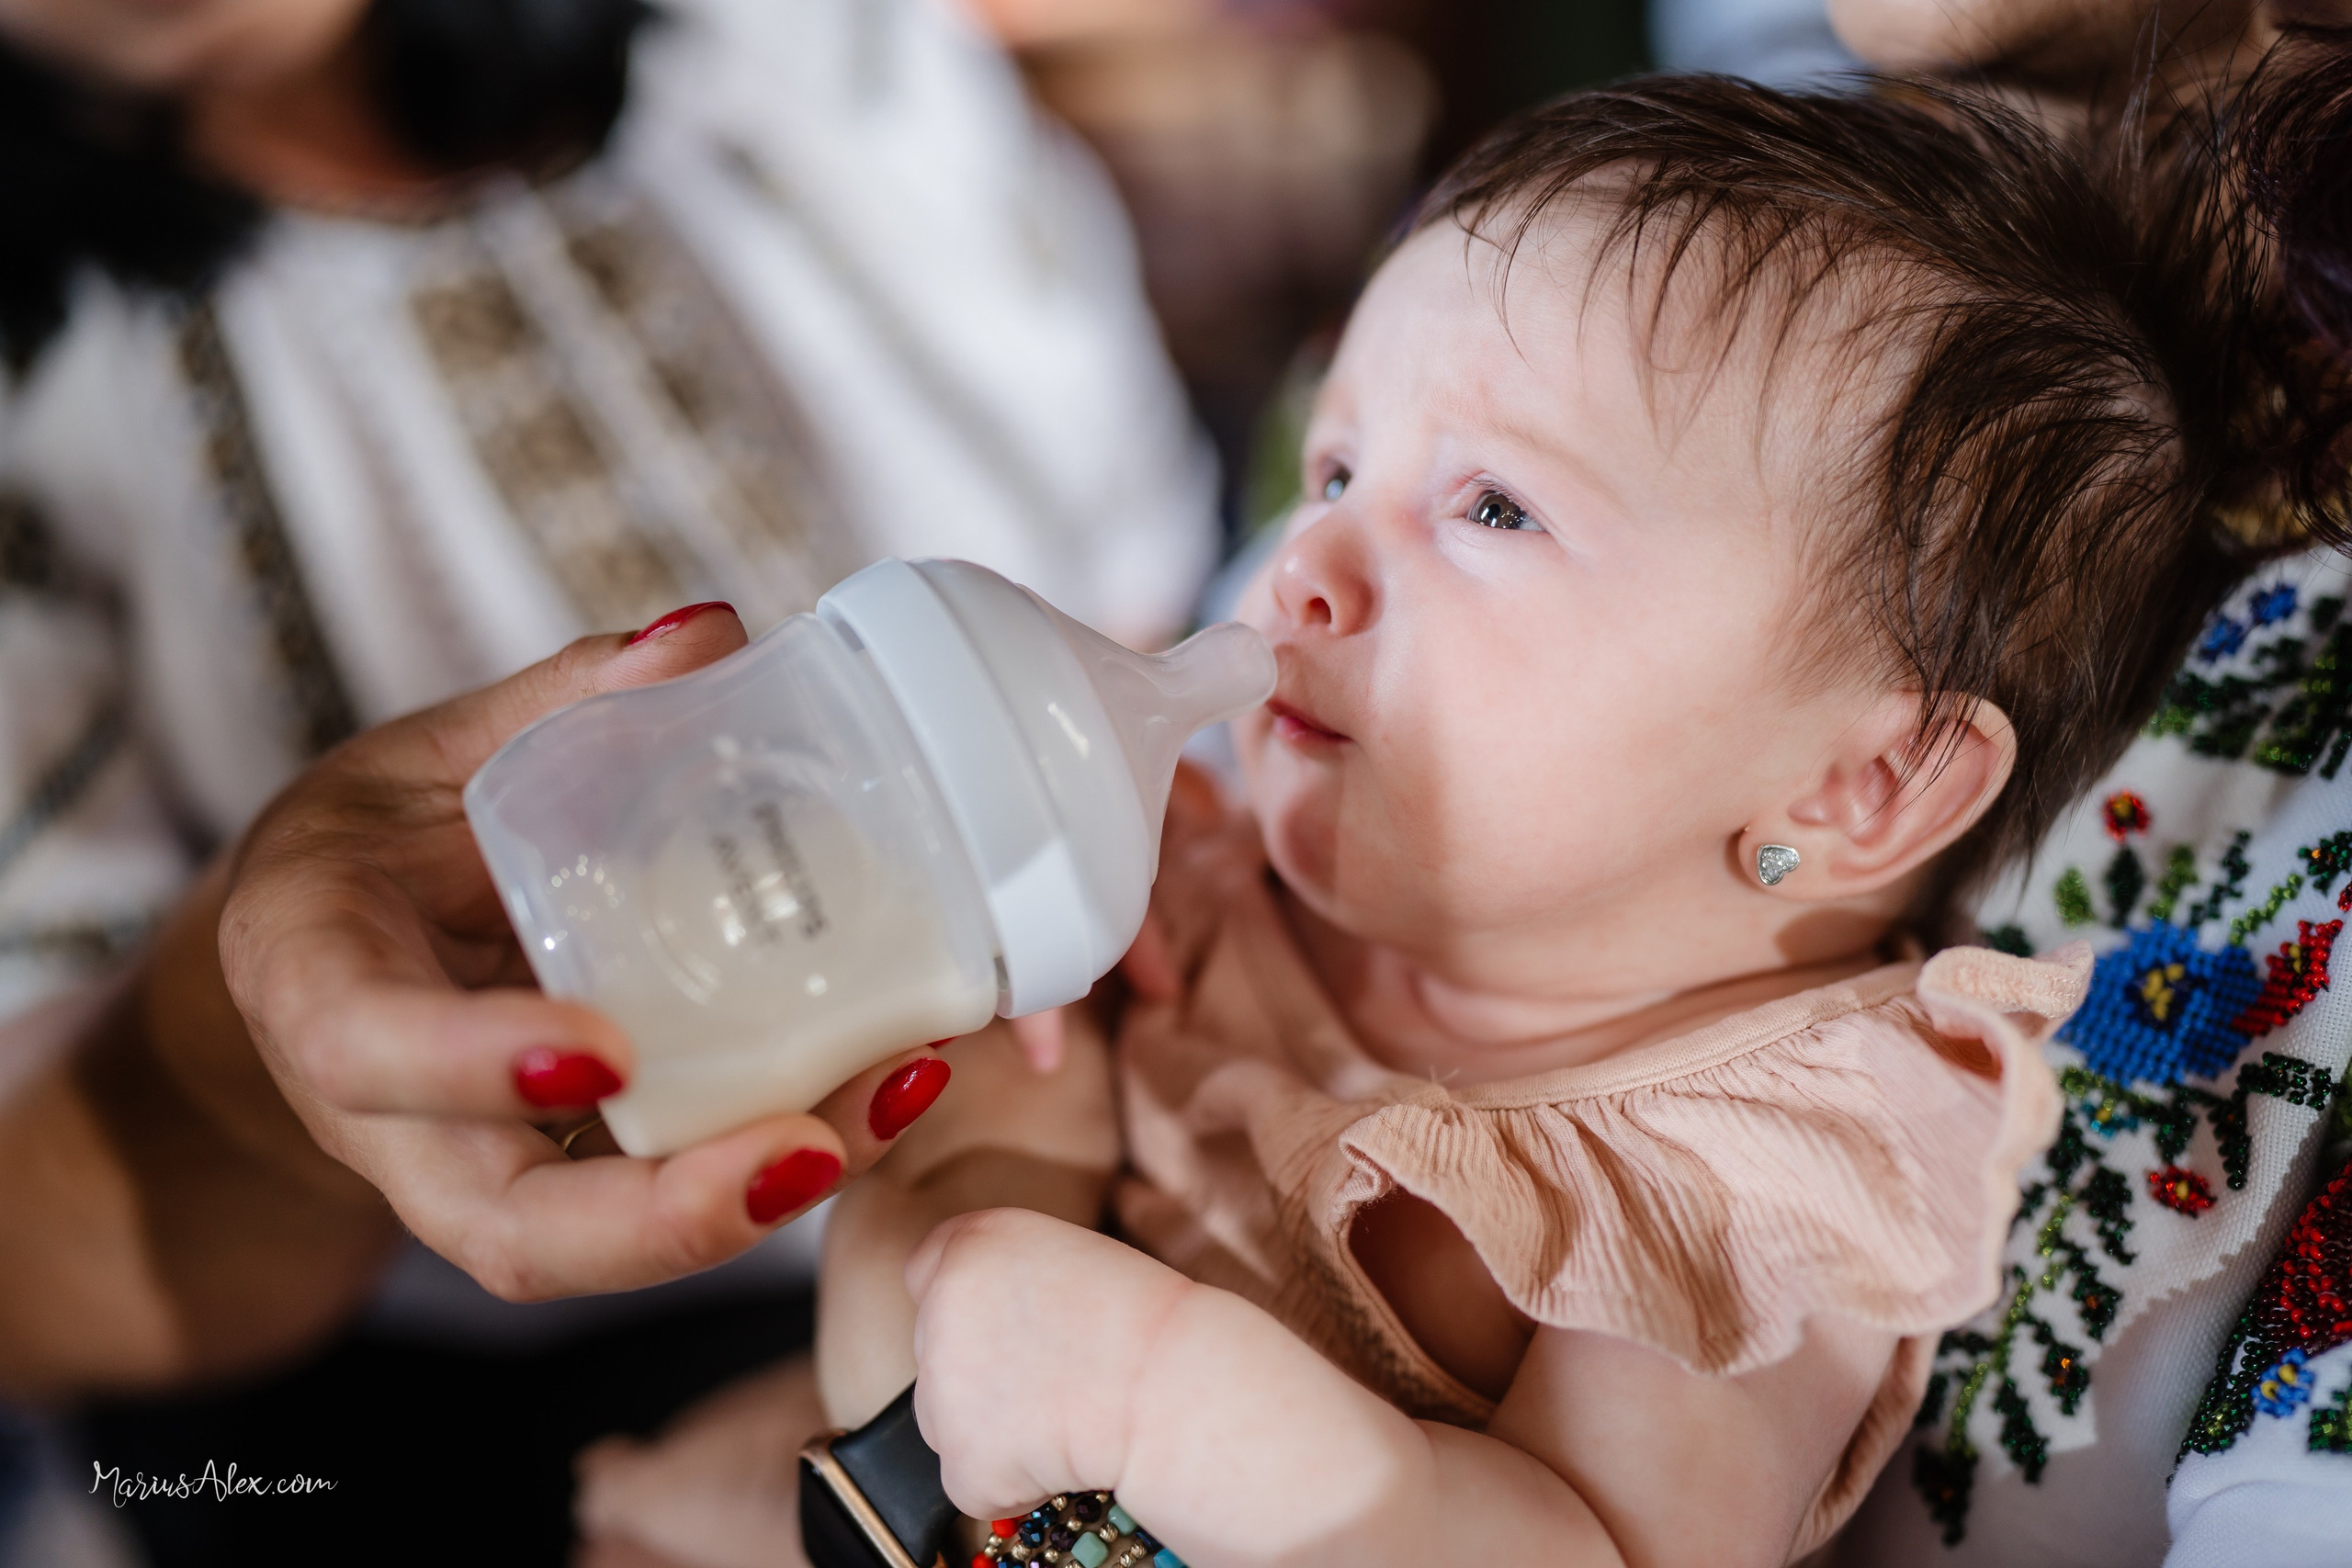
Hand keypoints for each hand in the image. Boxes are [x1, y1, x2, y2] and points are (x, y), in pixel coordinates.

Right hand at [218, 603, 959, 1300]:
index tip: (606, 1048)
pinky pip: (670, 1199)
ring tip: (891, 1098)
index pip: (367, 1049)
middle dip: (662, 1216)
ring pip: (605, 1245)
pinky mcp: (576, 1179)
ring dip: (758, 1197)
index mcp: (316, 981)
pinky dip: (785, 1157)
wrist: (341, 957)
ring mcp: (488, 1169)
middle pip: (511, 1231)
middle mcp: (395, 1118)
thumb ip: (555, 703)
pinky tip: (893, 1083)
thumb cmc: (379, 849)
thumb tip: (707, 634)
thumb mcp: (429, 754)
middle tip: (803, 1149)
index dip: (475, 1064)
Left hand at [905, 1209, 1192, 1514]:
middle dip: (979, 1373)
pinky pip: (974, 1481)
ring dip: (992, 1430)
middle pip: (936, 1349)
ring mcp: (941, 1387)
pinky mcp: (960, 1460)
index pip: (927, 1267)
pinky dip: (1011, 1484)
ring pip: (947, 1420)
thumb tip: (993, 1321)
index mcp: (973, 1245)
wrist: (1172, 1389)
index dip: (961, 1302)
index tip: (993, 1325)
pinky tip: (1062, 1458)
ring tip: (1066, 1416)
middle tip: (1049, 1380)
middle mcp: (941, 1306)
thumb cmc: (1150, 1323)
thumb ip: (1011, 1279)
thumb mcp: (1069, 1259)